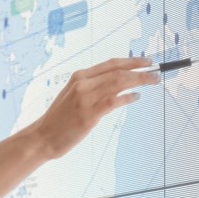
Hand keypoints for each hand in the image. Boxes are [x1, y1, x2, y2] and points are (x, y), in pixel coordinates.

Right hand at [24, 56, 159, 159]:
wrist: (42, 137)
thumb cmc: (60, 119)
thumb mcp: (73, 96)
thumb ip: (92, 89)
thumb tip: (117, 87)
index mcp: (79, 76)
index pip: (110, 64)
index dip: (131, 61)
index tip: (146, 62)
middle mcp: (83, 83)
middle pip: (118, 71)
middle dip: (140, 70)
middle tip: (156, 72)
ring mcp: (85, 98)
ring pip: (118, 83)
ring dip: (139, 81)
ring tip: (152, 82)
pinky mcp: (89, 114)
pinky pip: (114, 101)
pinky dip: (128, 97)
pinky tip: (136, 97)